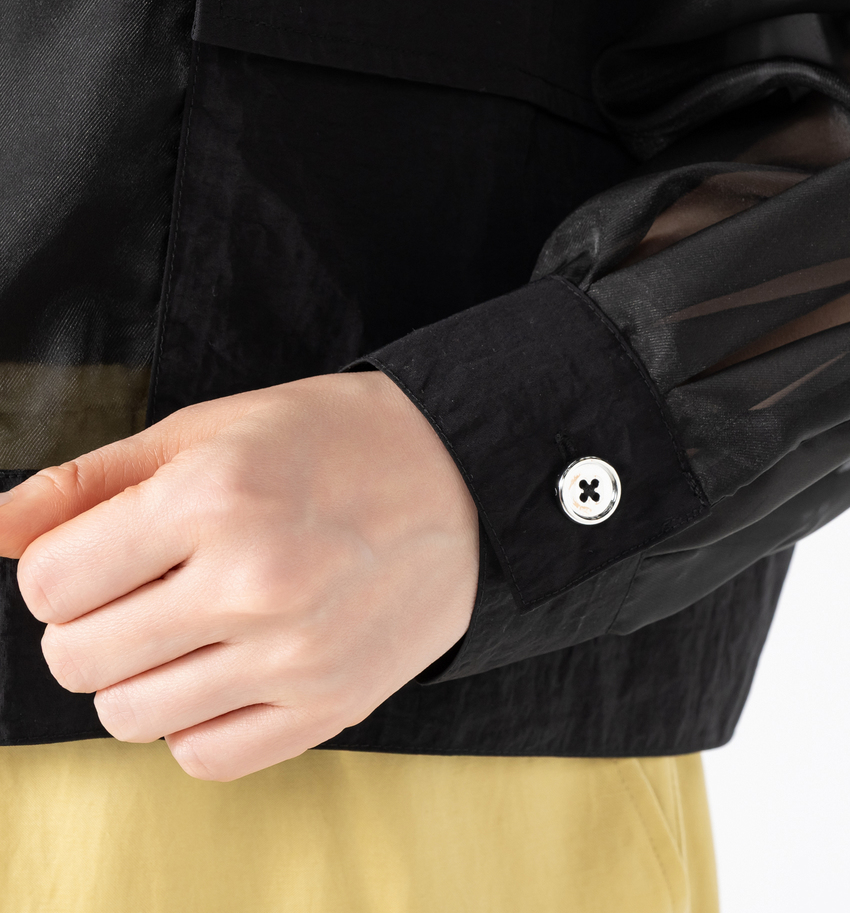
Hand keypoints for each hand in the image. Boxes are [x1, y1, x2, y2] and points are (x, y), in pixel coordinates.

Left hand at [0, 371, 478, 780]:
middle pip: (75, 657)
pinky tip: (228, 668)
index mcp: (217, 495)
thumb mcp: (215, 427)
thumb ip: (94, 479)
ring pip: (127, 717)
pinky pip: (202, 757)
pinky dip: (195, 720)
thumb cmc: (339, 441)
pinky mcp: (330, 706)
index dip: (62, 567)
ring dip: (139, 673)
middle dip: (90, 621)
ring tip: (191, 625)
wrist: (466, 482)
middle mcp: (254, 581)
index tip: (105, 552)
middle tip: (149, 585)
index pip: (48, 583)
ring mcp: (296, 655)